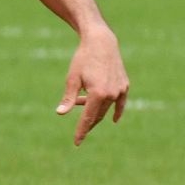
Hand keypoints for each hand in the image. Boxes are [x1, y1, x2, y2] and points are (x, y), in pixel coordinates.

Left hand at [55, 29, 128, 145]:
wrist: (101, 42)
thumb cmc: (82, 59)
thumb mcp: (72, 79)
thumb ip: (68, 98)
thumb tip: (60, 113)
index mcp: (97, 94)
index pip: (87, 118)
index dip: (81, 131)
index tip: (76, 142)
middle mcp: (111, 94)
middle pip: (97, 115)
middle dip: (87, 123)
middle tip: (79, 129)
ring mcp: (120, 90)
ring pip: (106, 109)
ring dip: (94, 110)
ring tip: (80, 102)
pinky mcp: (124, 85)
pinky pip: (120, 103)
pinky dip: (115, 110)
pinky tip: (113, 119)